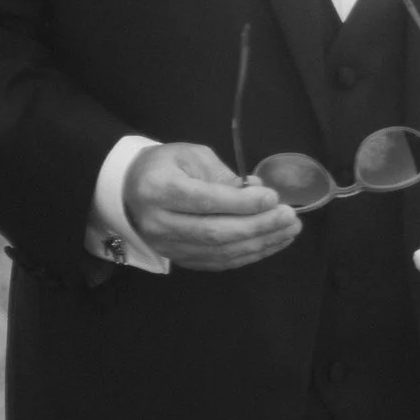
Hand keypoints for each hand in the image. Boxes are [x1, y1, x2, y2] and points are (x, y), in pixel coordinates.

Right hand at [122, 141, 304, 270]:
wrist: (129, 189)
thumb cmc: (164, 166)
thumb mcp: (191, 156)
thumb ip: (223, 175)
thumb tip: (258, 192)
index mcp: (159, 189)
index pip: (206, 201)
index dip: (242, 203)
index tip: (273, 198)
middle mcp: (160, 222)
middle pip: (215, 232)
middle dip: (259, 226)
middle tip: (290, 218)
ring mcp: (167, 246)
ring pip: (219, 252)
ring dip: (260, 243)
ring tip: (289, 231)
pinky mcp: (178, 259)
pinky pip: (218, 262)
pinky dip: (248, 255)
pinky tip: (271, 243)